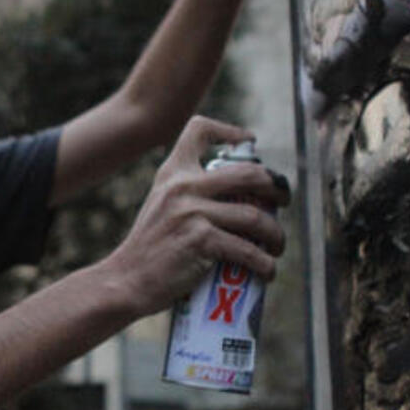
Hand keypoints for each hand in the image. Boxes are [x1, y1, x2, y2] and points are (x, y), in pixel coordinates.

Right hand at [102, 116, 289, 317]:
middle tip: (283, 201)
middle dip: (276, 188)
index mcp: (172, 172)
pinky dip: (265, 263)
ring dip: (276, 234)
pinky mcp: (201, 241)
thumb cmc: (149, 249)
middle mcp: (183, 186)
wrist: (126, 279)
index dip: (230, 131)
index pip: (199, 129)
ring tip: (276, 245)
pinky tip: (267, 270)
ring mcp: (193, 212)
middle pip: (249, 173)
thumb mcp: (161, 206)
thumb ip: (187, 194)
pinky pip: (248, 250)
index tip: (249, 141)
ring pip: (256, 217)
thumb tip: (236, 197)